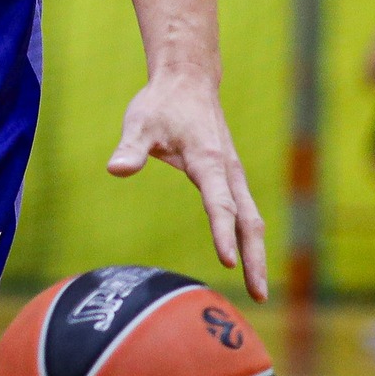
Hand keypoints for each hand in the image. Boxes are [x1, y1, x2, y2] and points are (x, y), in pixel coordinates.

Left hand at [108, 68, 267, 300]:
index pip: (219, 203)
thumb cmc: (161, 103)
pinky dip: (250, 237)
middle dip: (254, 257)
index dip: (222, 232)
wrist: (187, 80)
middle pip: (248, 219)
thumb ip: (130, 148)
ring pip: (252, 217)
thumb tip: (116, 169)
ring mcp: (234, 173)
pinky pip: (246, 211)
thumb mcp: (140, 122)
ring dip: (256, 252)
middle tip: (258, 296)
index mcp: (208, 159)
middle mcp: (229, 170)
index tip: (227, 261)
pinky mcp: (231, 176)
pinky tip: (247, 259)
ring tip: (257, 290)